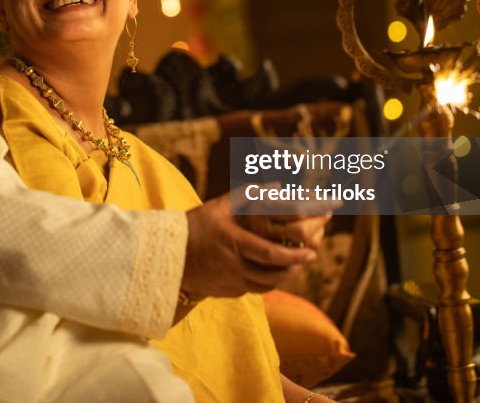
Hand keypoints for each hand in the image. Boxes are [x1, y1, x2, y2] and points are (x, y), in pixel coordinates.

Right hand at [181, 193, 315, 297]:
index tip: (311, 250)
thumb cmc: (195, 227)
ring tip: (296, 264)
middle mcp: (234, 266)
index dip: (294, 255)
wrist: (168, 257)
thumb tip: (278, 186)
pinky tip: (273, 271)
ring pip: (267, 285)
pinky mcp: (228, 292)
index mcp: (233, 243)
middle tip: (310, 257)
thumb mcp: (218, 207)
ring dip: (285, 276)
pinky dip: (268, 282)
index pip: (271, 254)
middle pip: (274, 274)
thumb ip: (247, 195)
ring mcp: (231, 282)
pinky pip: (254, 290)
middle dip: (296, 266)